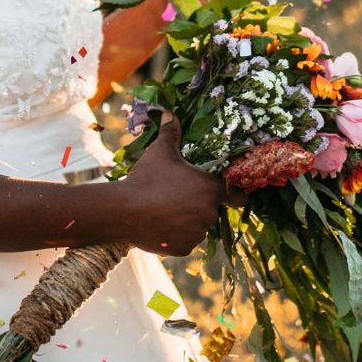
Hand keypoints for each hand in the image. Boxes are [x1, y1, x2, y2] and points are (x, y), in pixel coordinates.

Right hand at [114, 113, 224, 255]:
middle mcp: (209, 214)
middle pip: (212, 210)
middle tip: (179, 195)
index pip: (237, 195)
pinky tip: (160, 224)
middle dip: (200, 204)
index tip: (228, 192)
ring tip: (166, 209)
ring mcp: (196, 234)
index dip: (234, 193)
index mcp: (209, 190)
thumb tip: (170, 112)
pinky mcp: (183, 249)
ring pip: (198, 226)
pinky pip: (184, 241)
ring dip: (188, 220)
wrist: (123, 211)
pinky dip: (176, 235)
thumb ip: (171, 133)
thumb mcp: (160, 152)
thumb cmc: (147, 178)